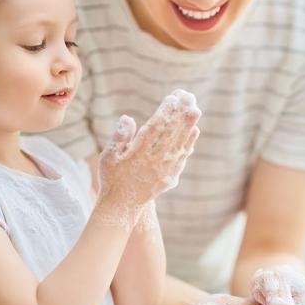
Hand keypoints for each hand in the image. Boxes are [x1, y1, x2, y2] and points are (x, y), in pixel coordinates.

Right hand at [95, 90, 199, 223]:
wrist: (122, 206)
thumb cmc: (112, 177)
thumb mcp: (108, 157)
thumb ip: (119, 137)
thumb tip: (128, 118)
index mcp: (137, 153)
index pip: (153, 129)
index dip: (164, 112)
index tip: (172, 98)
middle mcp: (154, 161)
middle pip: (170, 134)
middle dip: (181, 114)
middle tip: (190, 98)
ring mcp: (164, 170)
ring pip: (179, 144)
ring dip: (188, 126)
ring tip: (196, 110)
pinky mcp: (170, 177)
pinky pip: (182, 157)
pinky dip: (189, 143)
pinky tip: (194, 131)